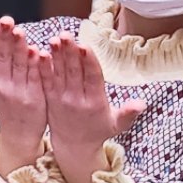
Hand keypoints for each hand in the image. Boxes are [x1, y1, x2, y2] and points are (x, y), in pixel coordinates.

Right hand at [0, 16, 48, 171]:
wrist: (19, 131)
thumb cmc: (4, 102)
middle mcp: (1, 85)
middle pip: (3, 57)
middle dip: (3, 38)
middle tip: (5, 20)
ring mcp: (18, 91)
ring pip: (18, 65)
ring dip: (18, 47)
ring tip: (19, 30)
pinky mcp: (35, 97)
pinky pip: (34, 77)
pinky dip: (35, 64)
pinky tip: (36, 51)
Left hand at [42, 33, 144, 182]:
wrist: (73, 146)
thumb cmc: (98, 131)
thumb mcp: (116, 125)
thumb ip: (128, 113)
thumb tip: (142, 104)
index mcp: (95, 103)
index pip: (93, 79)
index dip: (89, 62)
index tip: (86, 46)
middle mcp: (77, 100)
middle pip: (74, 72)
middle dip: (70, 53)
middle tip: (66, 35)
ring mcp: (61, 99)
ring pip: (59, 74)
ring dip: (56, 56)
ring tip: (55, 39)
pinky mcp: (49, 99)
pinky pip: (46, 81)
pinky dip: (43, 67)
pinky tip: (40, 53)